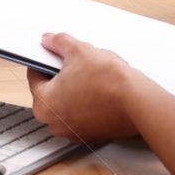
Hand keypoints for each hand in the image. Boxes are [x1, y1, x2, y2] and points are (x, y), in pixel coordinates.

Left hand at [25, 32, 141, 142]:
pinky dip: (88, 101)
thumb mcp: (78, 51)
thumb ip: (58, 43)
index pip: (35, 76)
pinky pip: (84, 113)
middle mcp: (56, 124)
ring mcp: (75, 132)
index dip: (43, 59)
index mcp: (43, 105)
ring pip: (69, 102)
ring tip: (90, 74)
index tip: (50, 54)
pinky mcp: (94, 134)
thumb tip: (50, 40)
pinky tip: (100, 89)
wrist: (139, 101)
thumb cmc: (108, 81)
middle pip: (52, 91)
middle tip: (75, 62)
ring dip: (75, 88)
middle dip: (61, 75)